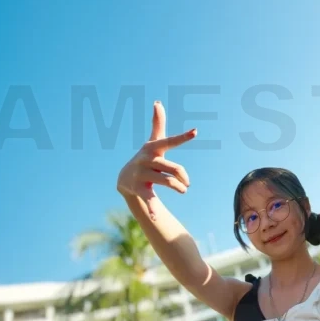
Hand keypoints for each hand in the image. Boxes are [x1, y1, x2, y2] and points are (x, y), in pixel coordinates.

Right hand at [116, 101, 196, 218]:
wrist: (124, 179)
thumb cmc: (146, 158)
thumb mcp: (152, 142)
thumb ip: (157, 124)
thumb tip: (157, 102)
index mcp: (153, 148)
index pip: (170, 141)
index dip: (183, 137)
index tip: (196, 131)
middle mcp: (147, 160)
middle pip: (172, 167)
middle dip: (182, 176)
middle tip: (187, 183)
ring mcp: (141, 175)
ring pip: (166, 181)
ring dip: (177, 187)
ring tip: (183, 190)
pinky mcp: (138, 189)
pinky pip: (149, 199)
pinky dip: (153, 208)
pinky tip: (157, 218)